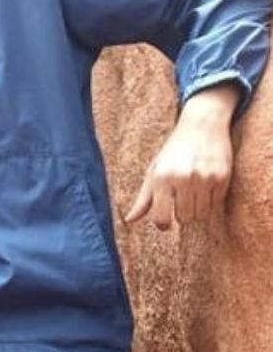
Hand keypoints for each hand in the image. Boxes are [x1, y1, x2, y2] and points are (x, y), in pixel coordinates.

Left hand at [123, 85, 237, 228]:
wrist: (201, 126)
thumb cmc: (173, 152)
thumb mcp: (154, 171)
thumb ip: (143, 199)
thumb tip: (129, 220)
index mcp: (161, 178)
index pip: (161, 217)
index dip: (163, 224)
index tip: (164, 222)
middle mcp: (182, 178)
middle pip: (185, 219)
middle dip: (181, 214)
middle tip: (180, 200)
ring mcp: (204, 178)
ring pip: (201, 215)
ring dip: (196, 210)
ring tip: (192, 195)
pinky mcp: (222, 177)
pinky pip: (216, 204)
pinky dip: (210, 201)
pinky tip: (205, 187)